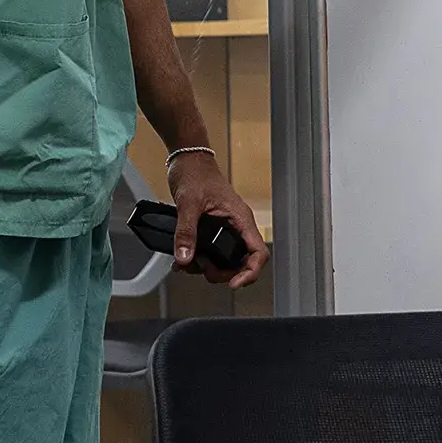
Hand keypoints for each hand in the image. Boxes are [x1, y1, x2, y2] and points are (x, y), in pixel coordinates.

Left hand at [167, 149, 268, 289]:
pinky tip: (184, 258)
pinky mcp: (212, 228)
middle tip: (204, 272)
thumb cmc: (195, 172)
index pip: (258, 253)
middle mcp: (236, 225)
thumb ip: (186, 231)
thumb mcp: (188, 203)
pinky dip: (198, 258)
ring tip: (188, 264)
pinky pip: (211, 250)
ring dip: (207, 267)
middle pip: (241, 261)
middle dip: (223, 273)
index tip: (234, 283)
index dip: (249, 273)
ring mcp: (225, 227)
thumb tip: (185, 258)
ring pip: (224, 258)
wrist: (187, 159)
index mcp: (240, 219)